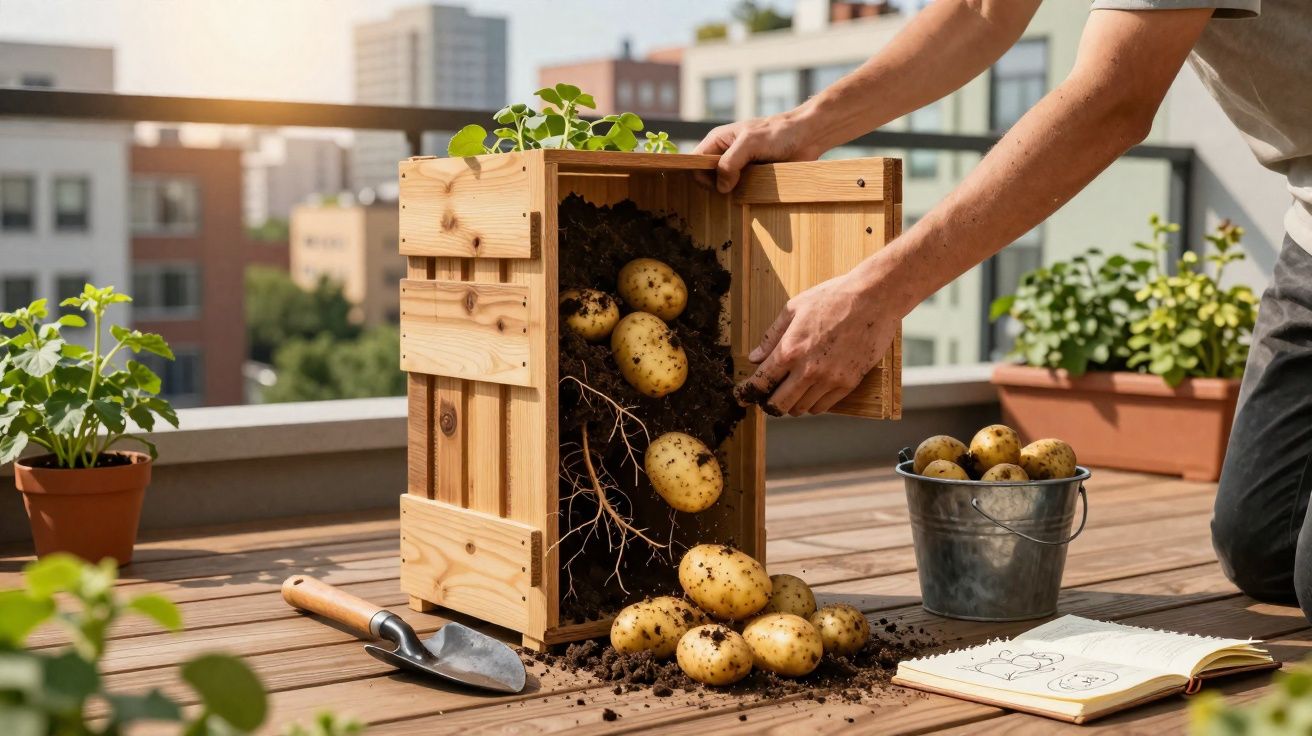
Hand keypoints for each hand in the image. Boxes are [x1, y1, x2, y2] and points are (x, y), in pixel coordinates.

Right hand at [693, 112, 821, 192]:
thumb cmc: (778, 133)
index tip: (716, 184)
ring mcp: (739, 166)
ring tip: (744, 191)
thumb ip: (730, 162)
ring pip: (723, 186)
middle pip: (707, 176)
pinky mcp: (752, 177)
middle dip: (715, 186)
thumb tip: (721, 186)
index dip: (700, 174)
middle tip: (731, 190)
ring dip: (730, 193)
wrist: (807, 137)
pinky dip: (743, 195)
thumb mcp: (750, 143)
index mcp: (718, 140)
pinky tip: (752, 194)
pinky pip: (740, 191)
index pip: (695, 161)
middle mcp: (725, 153)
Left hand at [737, 272, 895, 415]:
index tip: (741, 396)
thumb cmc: (833, 297)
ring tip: (792, 392)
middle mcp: (808, 369)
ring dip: (792, 404)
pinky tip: (811, 391)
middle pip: (778, 405)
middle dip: (768, 404)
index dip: (746, 393)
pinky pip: (824, 407)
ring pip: (801, 409)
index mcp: (790, 349)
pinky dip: (813, 404)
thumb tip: (754, 358)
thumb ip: (772, 336)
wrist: (874, 298)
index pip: (760, 382)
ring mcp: (830, 379)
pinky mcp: (849, 383)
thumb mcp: (794, 308)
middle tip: (767, 398)